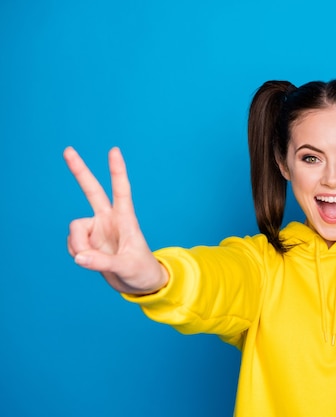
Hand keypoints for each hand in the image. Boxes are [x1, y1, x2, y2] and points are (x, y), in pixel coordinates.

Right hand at [64, 147, 167, 294]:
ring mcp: (97, 229)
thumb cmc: (141, 271)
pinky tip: (88, 260)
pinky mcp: (88, 241)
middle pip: (92, 190)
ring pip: (74, 229)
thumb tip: (78, 257)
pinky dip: (76, 253)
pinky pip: (72, 244)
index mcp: (126, 219)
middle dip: (79, 171)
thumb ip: (102, 262)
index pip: (121, 190)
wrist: (139, 284)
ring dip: (77, 245)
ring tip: (91, 259)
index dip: (117, 171)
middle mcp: (109, 219)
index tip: (114, 150)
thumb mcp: (126, 267)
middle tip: (67, 150)